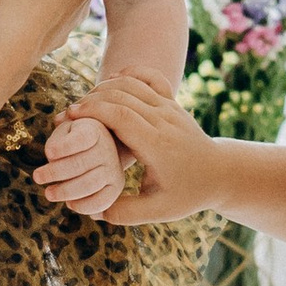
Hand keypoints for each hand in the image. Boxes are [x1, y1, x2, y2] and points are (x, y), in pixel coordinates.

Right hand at [34, 67, 216, 221]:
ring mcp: (170, 108)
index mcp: (158, 145)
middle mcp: (164, 120)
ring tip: (83, 105)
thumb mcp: (158, 211)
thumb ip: (124, 212)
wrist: (220, 173)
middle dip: (89, 101)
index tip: (68, 118)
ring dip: (102, 89)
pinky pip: (150, 76)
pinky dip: (129, 73)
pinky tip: (112, 83)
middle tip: (66, 116)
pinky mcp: (172, 102)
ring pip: (132, 83)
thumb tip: (91, 210)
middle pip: (121, 95)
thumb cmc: (186, 193)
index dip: (92, 112)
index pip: (120, 116)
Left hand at [35, 110, 127, 218]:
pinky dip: (83, 206)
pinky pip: (101, 202)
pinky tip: (69, 203)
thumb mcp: (66, 131)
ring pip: (89, 184)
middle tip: (37, 177)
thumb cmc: (75, 140)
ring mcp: (113, 169)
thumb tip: (52, 157)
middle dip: (55, 172)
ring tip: (49, 193)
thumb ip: (57, 141)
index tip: (48, 153)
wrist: (101, 149)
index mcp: (93, 131)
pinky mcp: (115, 187)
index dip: (63, 147)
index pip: (80, 138)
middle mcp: (107, 149)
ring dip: (65, 191)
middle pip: (80, 164)